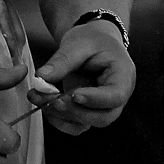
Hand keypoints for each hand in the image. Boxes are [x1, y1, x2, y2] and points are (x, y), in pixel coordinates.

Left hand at [28, 21, 135, 135]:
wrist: (94, 41)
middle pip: (103, 117)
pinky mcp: (88, 111)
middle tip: (53, 100)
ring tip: (41, 99)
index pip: (115, 96)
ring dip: (63, 116)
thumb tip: (42, 77)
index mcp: (123, 76)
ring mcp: (103, 107)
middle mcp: (117, 97)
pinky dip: (60, 120)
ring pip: (87, 123)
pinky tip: (44, 105)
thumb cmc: (93, 39)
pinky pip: (76, 124)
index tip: (73, 95)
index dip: (95, 100)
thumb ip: (62, 60)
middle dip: (76, 111)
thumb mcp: (79, 43)